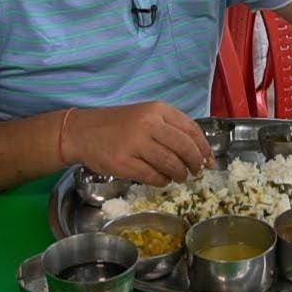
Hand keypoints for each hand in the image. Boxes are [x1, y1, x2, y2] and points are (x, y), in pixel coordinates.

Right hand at [61, 101, 214, 186]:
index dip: (203, 147)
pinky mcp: (122, 162)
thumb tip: (197, 150)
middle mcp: (148, 124)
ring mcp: (134, 143)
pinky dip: (162, 181)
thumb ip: (170, 127)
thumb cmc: (119, 125)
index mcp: (158, 110)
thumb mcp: (146, 115)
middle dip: (194, 163)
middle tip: (196, 172)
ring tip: (180, 177)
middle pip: (183, 147)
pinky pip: (152, 176)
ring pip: (170, 163)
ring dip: (179, 174)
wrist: (82, 132)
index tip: (209, 159)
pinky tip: (163, 181)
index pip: (191, 129)